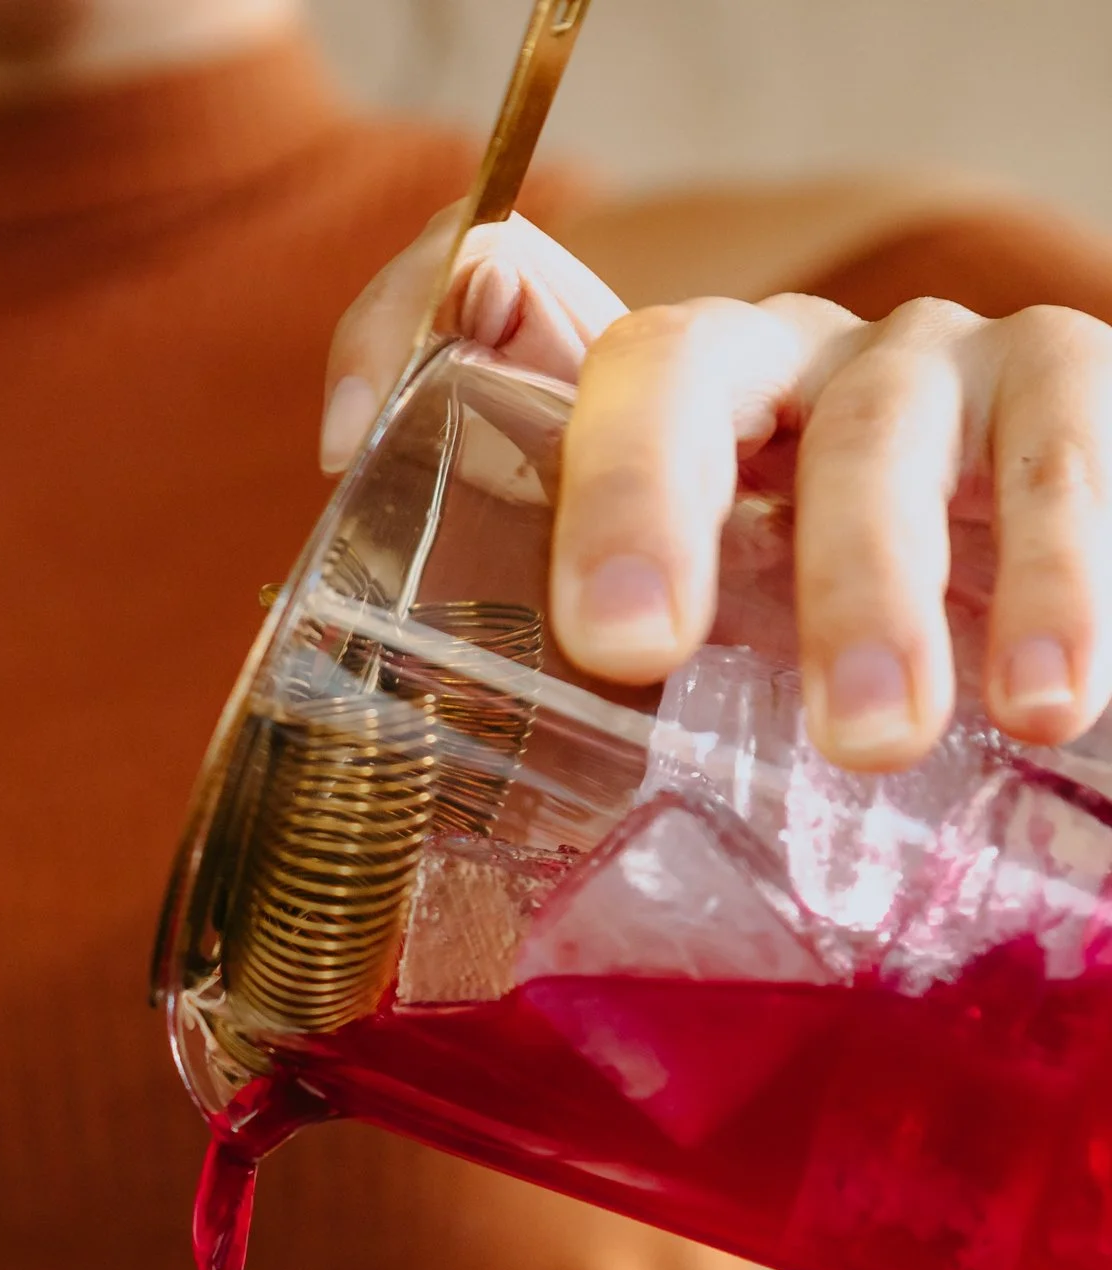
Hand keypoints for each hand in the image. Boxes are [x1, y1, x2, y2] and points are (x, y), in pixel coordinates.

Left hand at [321, 213, 1111, 770]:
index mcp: (657, 419)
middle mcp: (773, 367)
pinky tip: (1048, 699)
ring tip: (870, 739)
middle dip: (637, 497)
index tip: (350, 439)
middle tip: (627, 646)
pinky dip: (1062, 580)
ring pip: (874, 434)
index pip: (512, 319)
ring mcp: (920, 368)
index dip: (411, 331)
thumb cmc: (835, 657)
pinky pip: (1060, 455)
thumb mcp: (699, 673)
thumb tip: (410, 829)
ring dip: (870, 589)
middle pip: (673, 370)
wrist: (1039, 631)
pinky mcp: (1062, 392)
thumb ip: (578, 694)